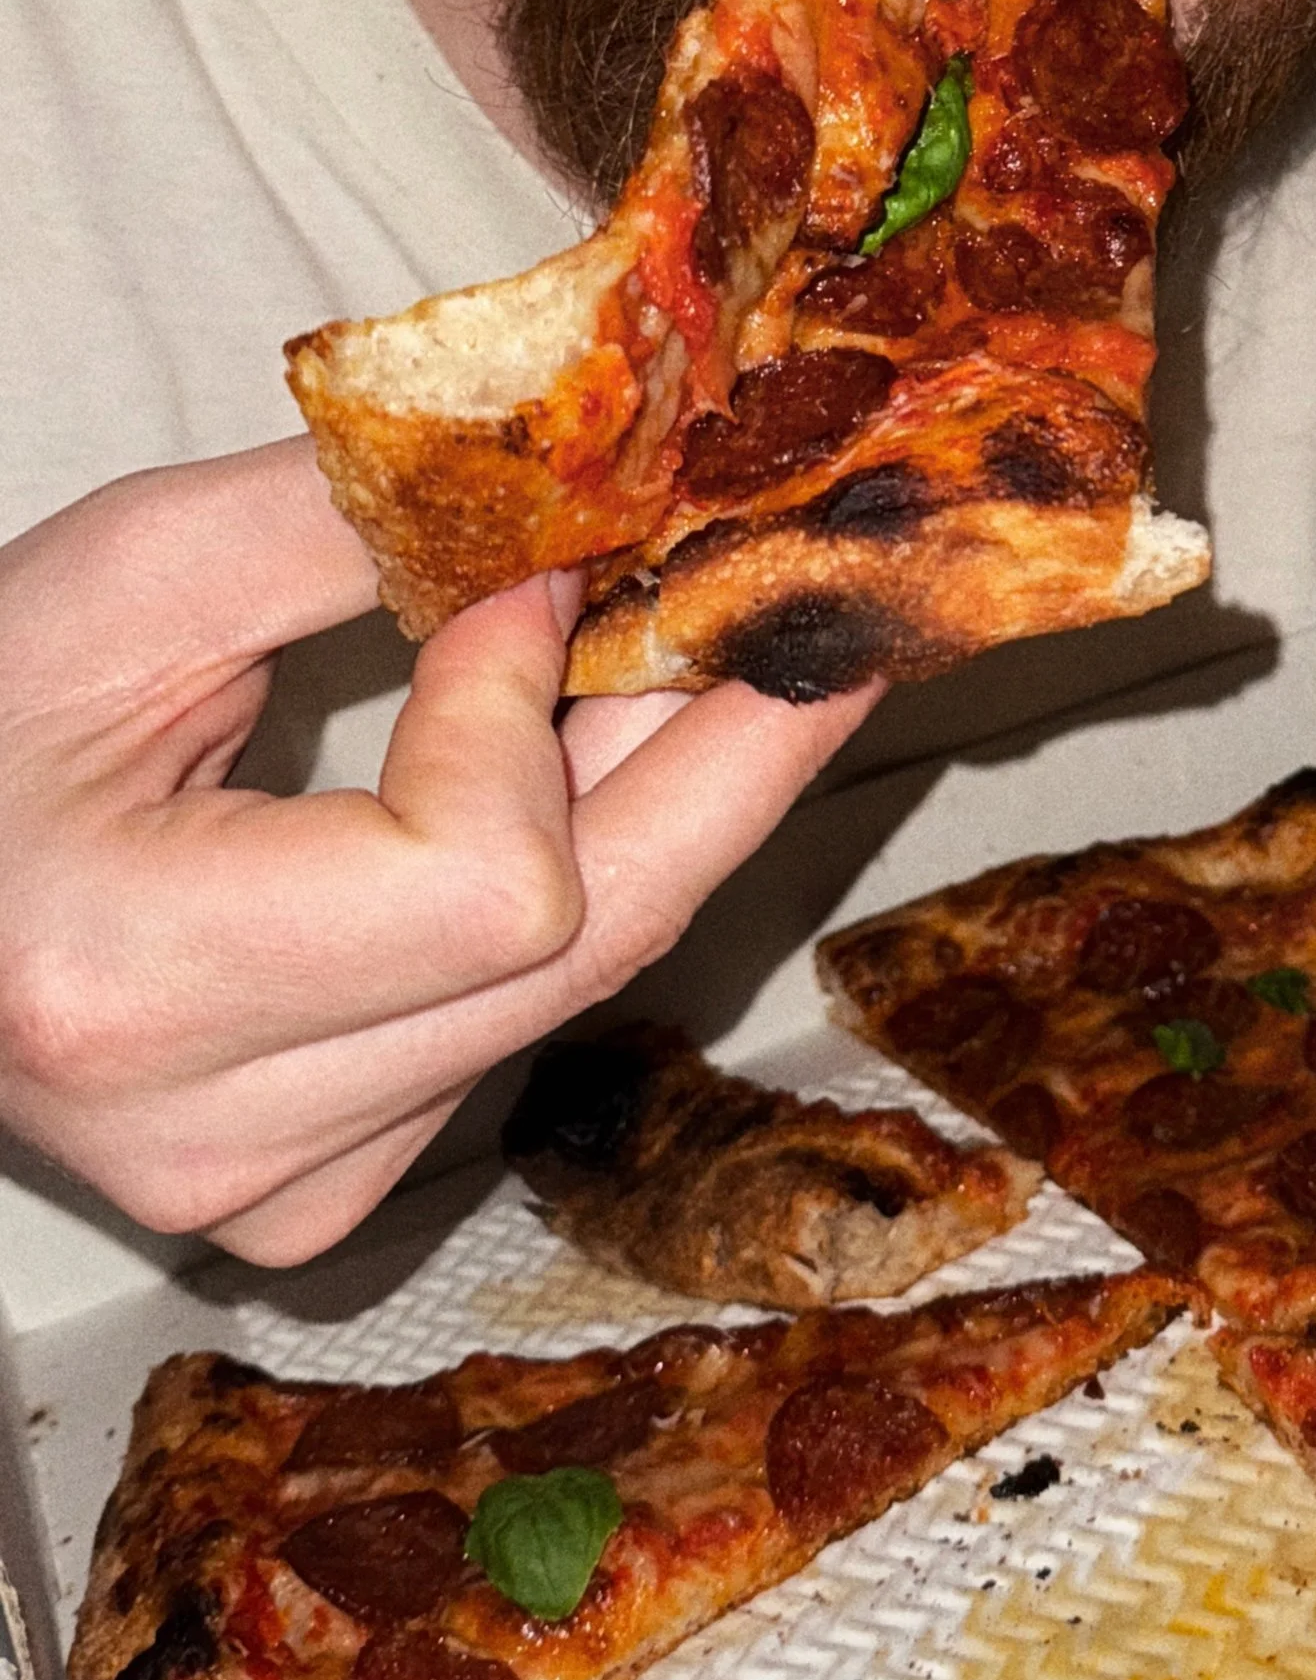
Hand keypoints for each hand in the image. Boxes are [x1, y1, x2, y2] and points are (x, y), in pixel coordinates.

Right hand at [0, 439, 876, 1263]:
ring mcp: (289, 1187)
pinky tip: (581, 762)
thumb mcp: (119, 588)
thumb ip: (349, 533)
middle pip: (592, 948)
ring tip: (691, 650)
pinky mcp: (331, 1186)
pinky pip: (524, 1011)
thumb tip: (578, 492)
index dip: (538, 703)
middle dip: (731, 750)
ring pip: (578, 978)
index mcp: (137, 992)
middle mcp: (229, 1138)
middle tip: (832, 618)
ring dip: (659, 797)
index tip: (539, 564)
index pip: (487, 880)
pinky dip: (577, 874)